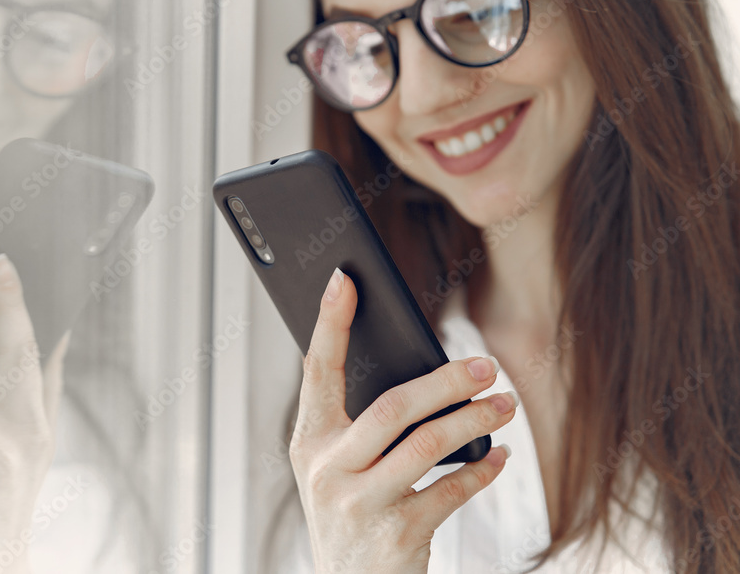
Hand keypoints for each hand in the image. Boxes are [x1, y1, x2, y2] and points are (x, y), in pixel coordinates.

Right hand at [289, 268, 516, 573]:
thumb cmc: (351, 514)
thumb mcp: (336, 469)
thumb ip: (361, 426)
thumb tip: (420, 372)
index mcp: (308, 443)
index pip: (317, 371)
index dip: (330, 323)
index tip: (345, 279)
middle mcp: (326, 470)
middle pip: (392, 407)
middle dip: (445, 381)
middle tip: (487, 366)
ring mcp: (359, 504)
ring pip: (427, 445)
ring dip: (474, 420)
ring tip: (505, 404)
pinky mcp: (397, 534)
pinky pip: (451, 490)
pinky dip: (482, 469)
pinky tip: (501, 455)